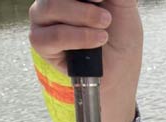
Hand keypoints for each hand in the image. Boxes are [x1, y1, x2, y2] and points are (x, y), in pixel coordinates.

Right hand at [29, 0, 141, 121]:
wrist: (120, 70)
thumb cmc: (120, 38)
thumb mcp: (124, 7)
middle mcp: (53, 2)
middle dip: (84, 5)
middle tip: (106, 18)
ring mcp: (43, 20)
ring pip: (49, 8)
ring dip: (81, 18)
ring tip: (103, 32)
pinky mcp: (41, 43)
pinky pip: (50, 36)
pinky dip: (76, 38)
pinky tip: (95, 41)